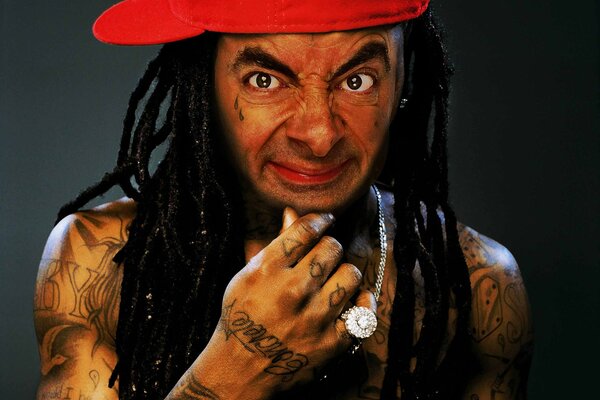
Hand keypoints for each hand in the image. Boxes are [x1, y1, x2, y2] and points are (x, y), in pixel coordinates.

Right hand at [211, 208, 375, 393]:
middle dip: (330, 247)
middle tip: (324, 256)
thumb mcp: (248, 276)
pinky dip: (361, 303)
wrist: (241, 369)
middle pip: (332, 247)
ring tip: (334, 280)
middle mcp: (292, 291)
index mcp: (267, 270)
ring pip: (351, 273)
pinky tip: (350, 301)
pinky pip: (363, 311)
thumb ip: (276, 245)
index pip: (306, 229)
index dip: (320, 219)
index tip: (325, 221)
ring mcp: (314, 318)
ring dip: (344, 273)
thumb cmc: (243, 316)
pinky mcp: (332, 342)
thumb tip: (294, 212)